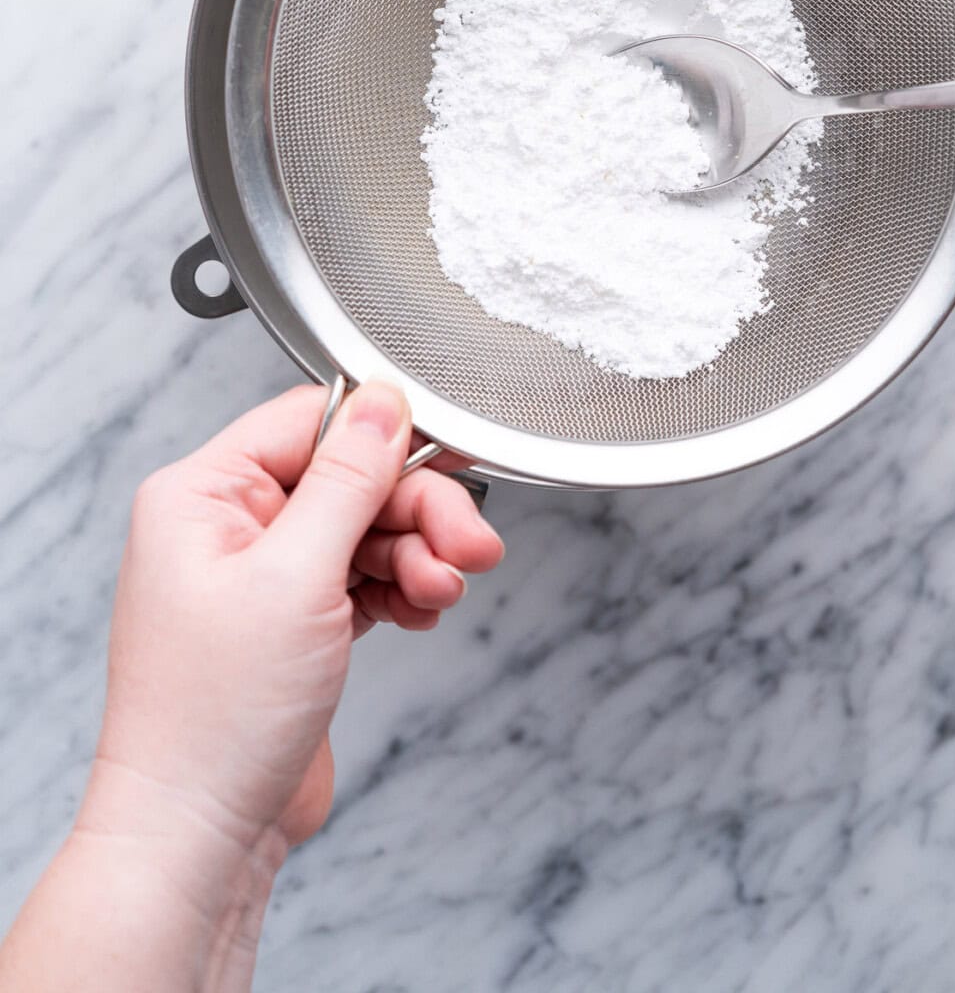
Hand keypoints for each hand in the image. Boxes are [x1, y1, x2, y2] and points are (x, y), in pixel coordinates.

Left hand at [0, 382, 503, 991]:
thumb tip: (381, 401)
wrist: (198, 838)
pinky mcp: (295, 624)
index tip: (448, 452)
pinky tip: (423, 612)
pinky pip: (364, 577)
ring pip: (366, 530)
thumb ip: (348, 481)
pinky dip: (402, 590)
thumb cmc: (215, 720)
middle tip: (471, 546)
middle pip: (350, 480)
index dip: (384, 435)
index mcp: (202, 495)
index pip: (310, 422)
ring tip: (443, 593)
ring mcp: (262, 578)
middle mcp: (228, 527)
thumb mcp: (295, 577)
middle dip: (418, 511)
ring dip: (418, 556)